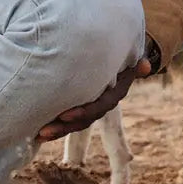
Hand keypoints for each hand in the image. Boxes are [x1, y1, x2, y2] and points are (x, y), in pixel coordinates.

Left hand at [36, 55, 153, 141]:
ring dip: (58, 130)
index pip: (101, 106)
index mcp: (115, 92)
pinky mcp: (79, 104)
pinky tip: (37, 132)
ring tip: (39, 134)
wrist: (113, 51)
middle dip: (65, 127)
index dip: (84, 112)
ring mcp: (91, 105)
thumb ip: (135, 61)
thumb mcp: (126, 55)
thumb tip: (146, 66)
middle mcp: (104, 102)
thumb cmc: (118, 49)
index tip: (65, 114)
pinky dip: (54, 124)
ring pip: (76, 123)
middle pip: (85, 119)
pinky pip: (68, 119)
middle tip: (44, 130)